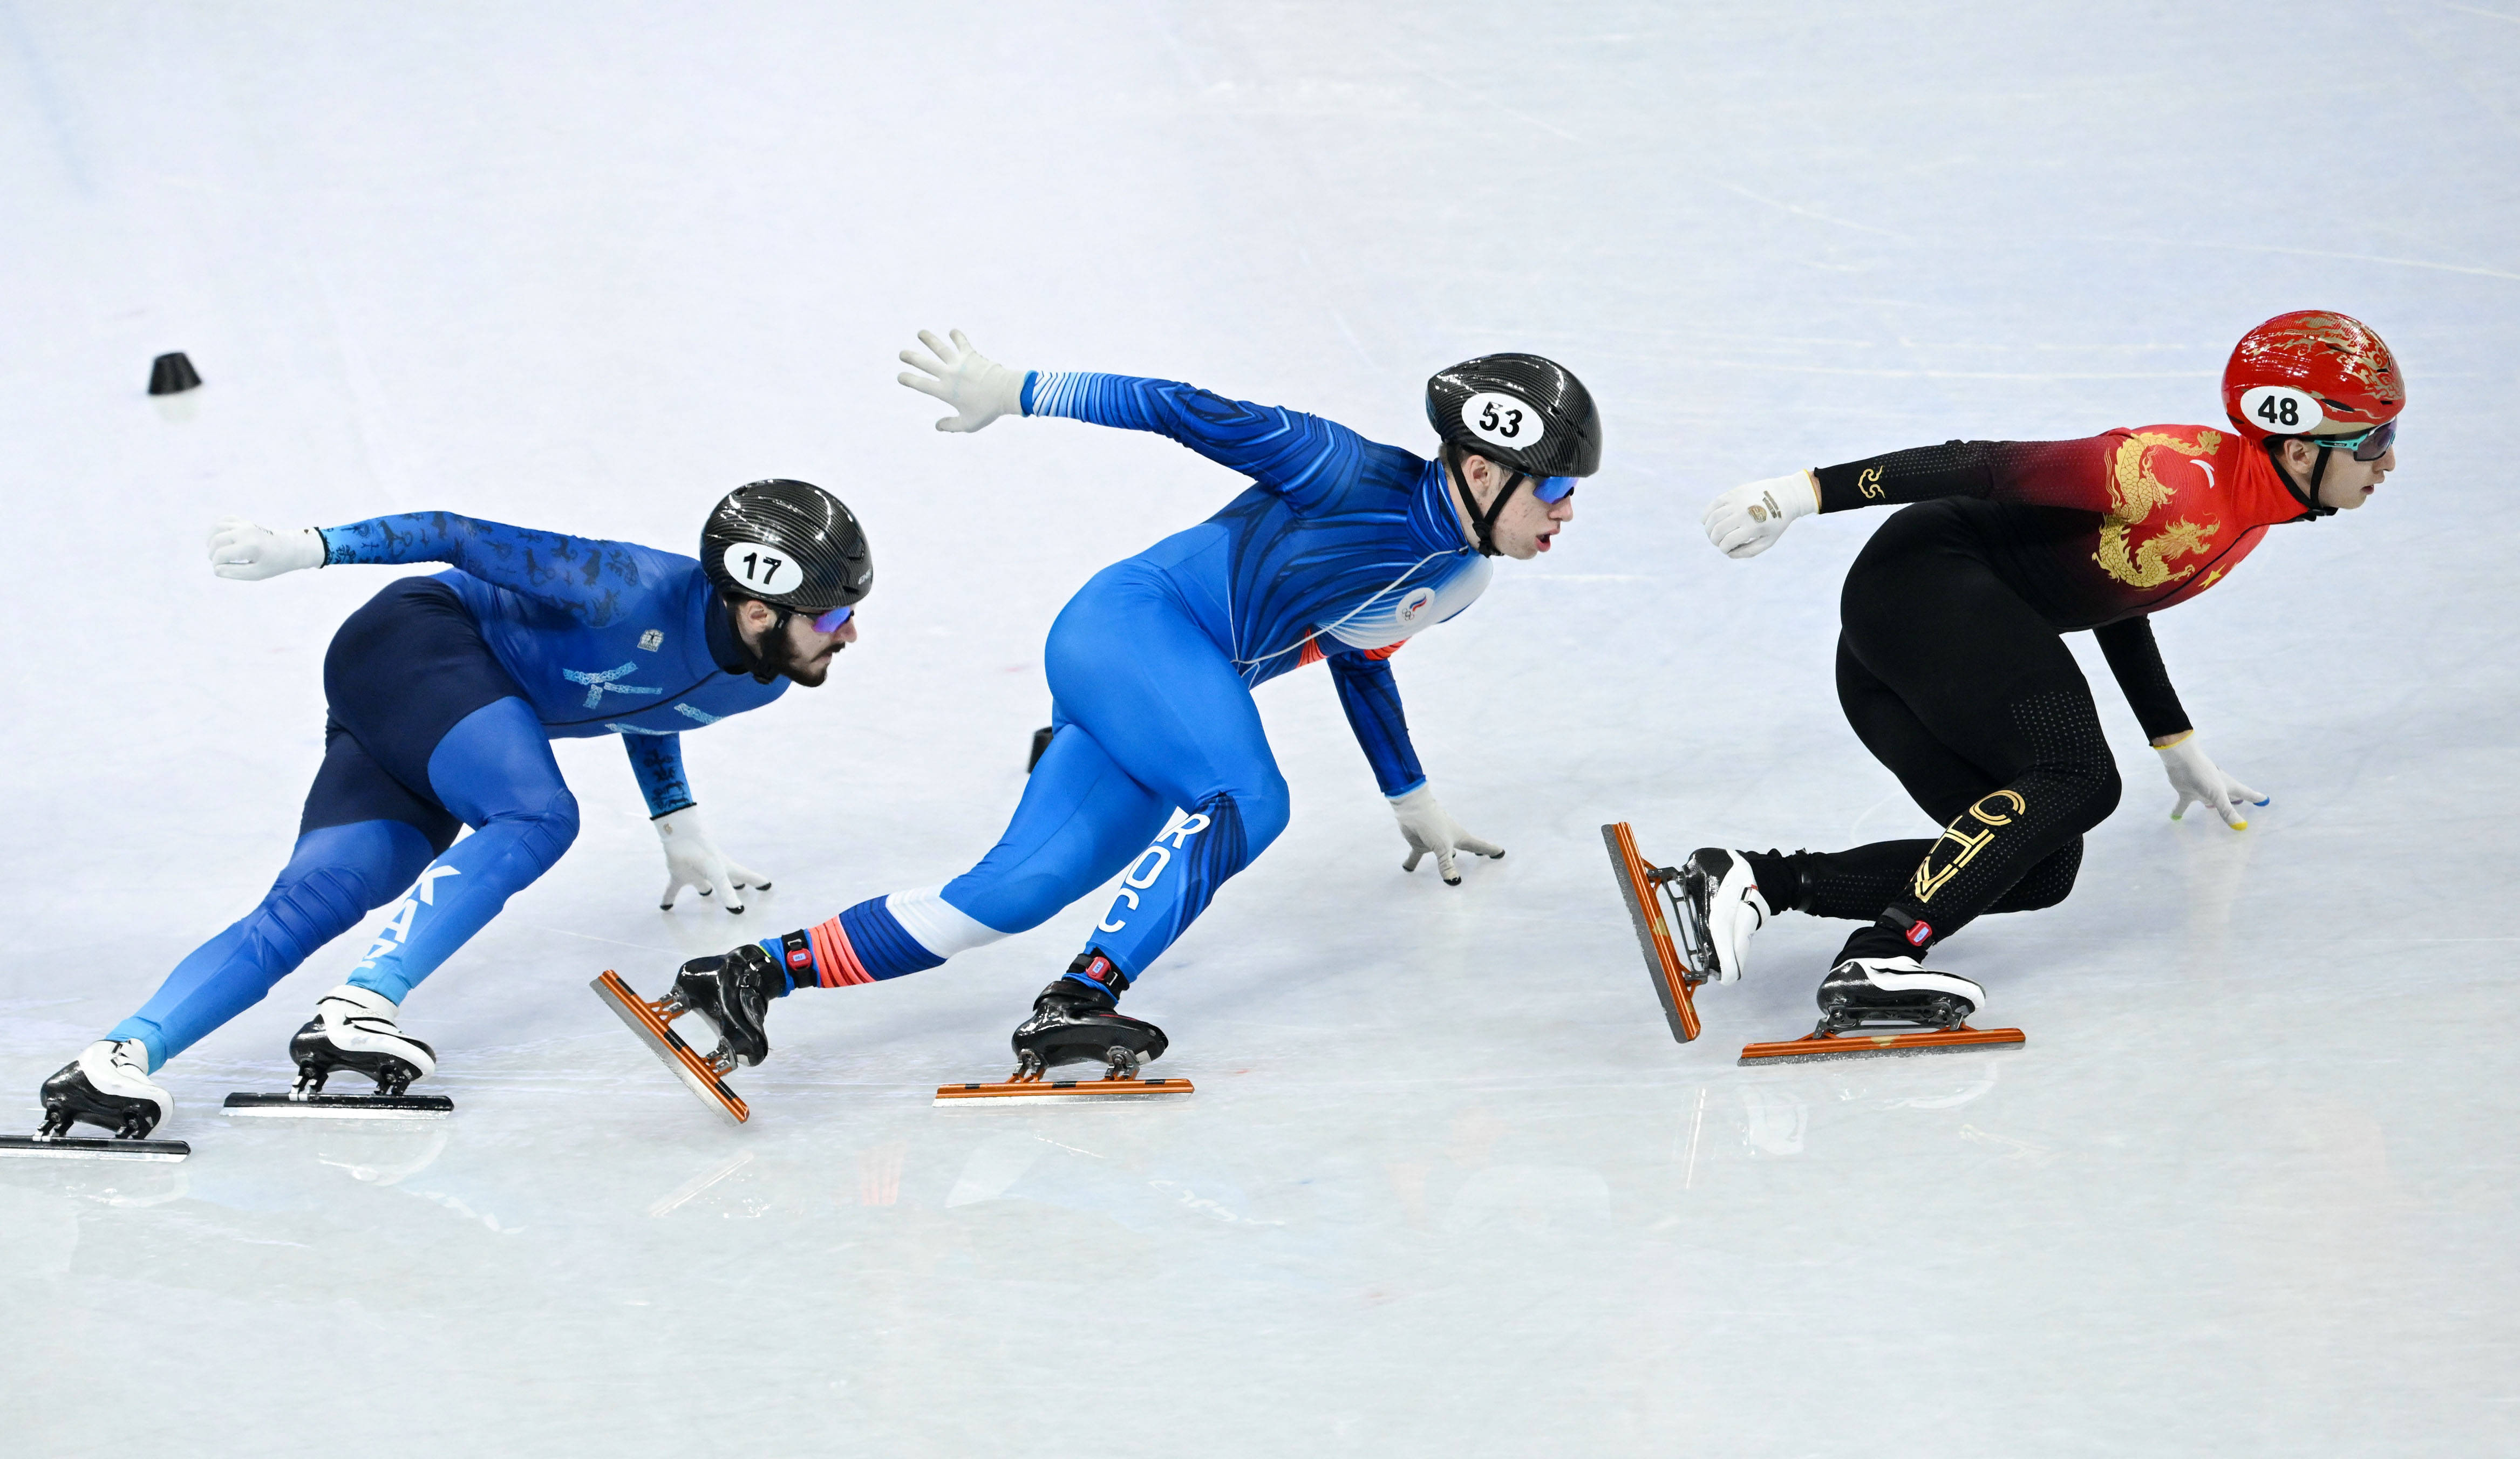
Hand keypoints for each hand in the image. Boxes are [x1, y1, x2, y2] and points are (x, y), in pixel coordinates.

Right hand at [208, 518, 324, 579]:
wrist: (292, 548)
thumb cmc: (275, 564)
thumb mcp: (257, 573)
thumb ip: (235, 572)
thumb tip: (216, 568)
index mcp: (250, 546)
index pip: (221, 555)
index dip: (216, 565)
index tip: (221, 570)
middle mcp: (246, 532)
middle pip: (216, 540)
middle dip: (212, 554)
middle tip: (218, 562)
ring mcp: (245, 525)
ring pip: (218, 527)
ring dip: (212, 541)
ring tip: (216, 552)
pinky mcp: (246, 522)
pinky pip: (226, 520)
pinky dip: (218, 528)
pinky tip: (220, 539)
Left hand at [654, 806, 770, 912]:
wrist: (680, 836)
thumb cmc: (703, 853)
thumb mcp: (718, 874)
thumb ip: (727, 892)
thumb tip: (739, 910)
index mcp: (725, 869)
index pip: (745, 876)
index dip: (756, 881)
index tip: (767, 885)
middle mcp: (712, 871)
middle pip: (726, 881)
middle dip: (734, 885)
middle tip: (742, 889)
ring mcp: (696, 872)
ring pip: (701, 884)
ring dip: (704, 890)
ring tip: (705, 895)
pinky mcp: (679, 874)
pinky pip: (673, 889)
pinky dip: (669, 897)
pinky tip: (664, 906)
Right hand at [897, 328, 1026, 432]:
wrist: (1006, 393)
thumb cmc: (988, 411)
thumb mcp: (968, 424)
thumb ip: (951, 425)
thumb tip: (937, 426)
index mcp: (945, 392)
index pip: (921, 384)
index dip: (908, 380)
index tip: (900, 376)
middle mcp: (948, 375)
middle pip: (925, 363)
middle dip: (911, 357)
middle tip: (902, 354)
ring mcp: (959, 363)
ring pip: (939, 347)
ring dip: (929, 339)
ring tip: (921, 333)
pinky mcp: (971, 354)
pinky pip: (961, 342)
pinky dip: (956, 336)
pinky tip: (952, 331)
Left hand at [1389, 786, 1503, 885]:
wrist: (1411, 809)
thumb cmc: (1432, 824)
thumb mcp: (1443, 846)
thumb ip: (1447, 865)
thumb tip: (1454, 882)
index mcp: (1460, 838)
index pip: (1478, 846)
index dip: (1489, 850)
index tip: (1500, 852)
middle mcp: (1449, 840)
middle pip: (1464, 848)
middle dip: (1473, 852)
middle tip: (1481, 856)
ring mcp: (1435, 842)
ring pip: (1442, 855)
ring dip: (1445, 861)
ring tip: (1449, 869)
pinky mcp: (1420, 843)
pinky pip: (1416, 855)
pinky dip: (1412, 862)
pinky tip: (1407, 869)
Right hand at [1701, 471, 1816, 558]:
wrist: (1785, 495)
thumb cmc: (1777, 521)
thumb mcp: (1768, 540)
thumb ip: (1749, 551)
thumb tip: (1729, 554)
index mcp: (1753, 527)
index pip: (1727, 543)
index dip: (1723, 549)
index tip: (1727, 549)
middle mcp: (1744, 513)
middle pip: (1717, 531)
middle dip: (1714, 540)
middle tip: (1718, 542)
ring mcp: (1737, 501)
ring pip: (1712, 518)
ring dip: (1708, 529)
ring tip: (1713, 533)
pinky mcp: (1733, 493)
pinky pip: (1713, 505)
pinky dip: (1707, 515)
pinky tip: (1707, 521)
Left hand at [2154, 732, 2266, 829]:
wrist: (2181, 760)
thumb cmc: (2203, 775)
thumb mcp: (2217, 794)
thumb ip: (2227, 810)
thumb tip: (2241, 826)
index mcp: (2227, 786)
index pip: (2245, 793)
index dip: (2254, 797)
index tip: (2264, 799)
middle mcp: (2216, 788)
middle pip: (2228, 797)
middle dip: (2234, 800)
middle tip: (2241, 802)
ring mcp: (2201, 789)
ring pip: (2207, 801)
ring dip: (2209, 805)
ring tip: (2210, 809)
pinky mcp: (2186, 791)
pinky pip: (2183, 804)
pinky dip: (2179, 810)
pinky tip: (2174, 817)